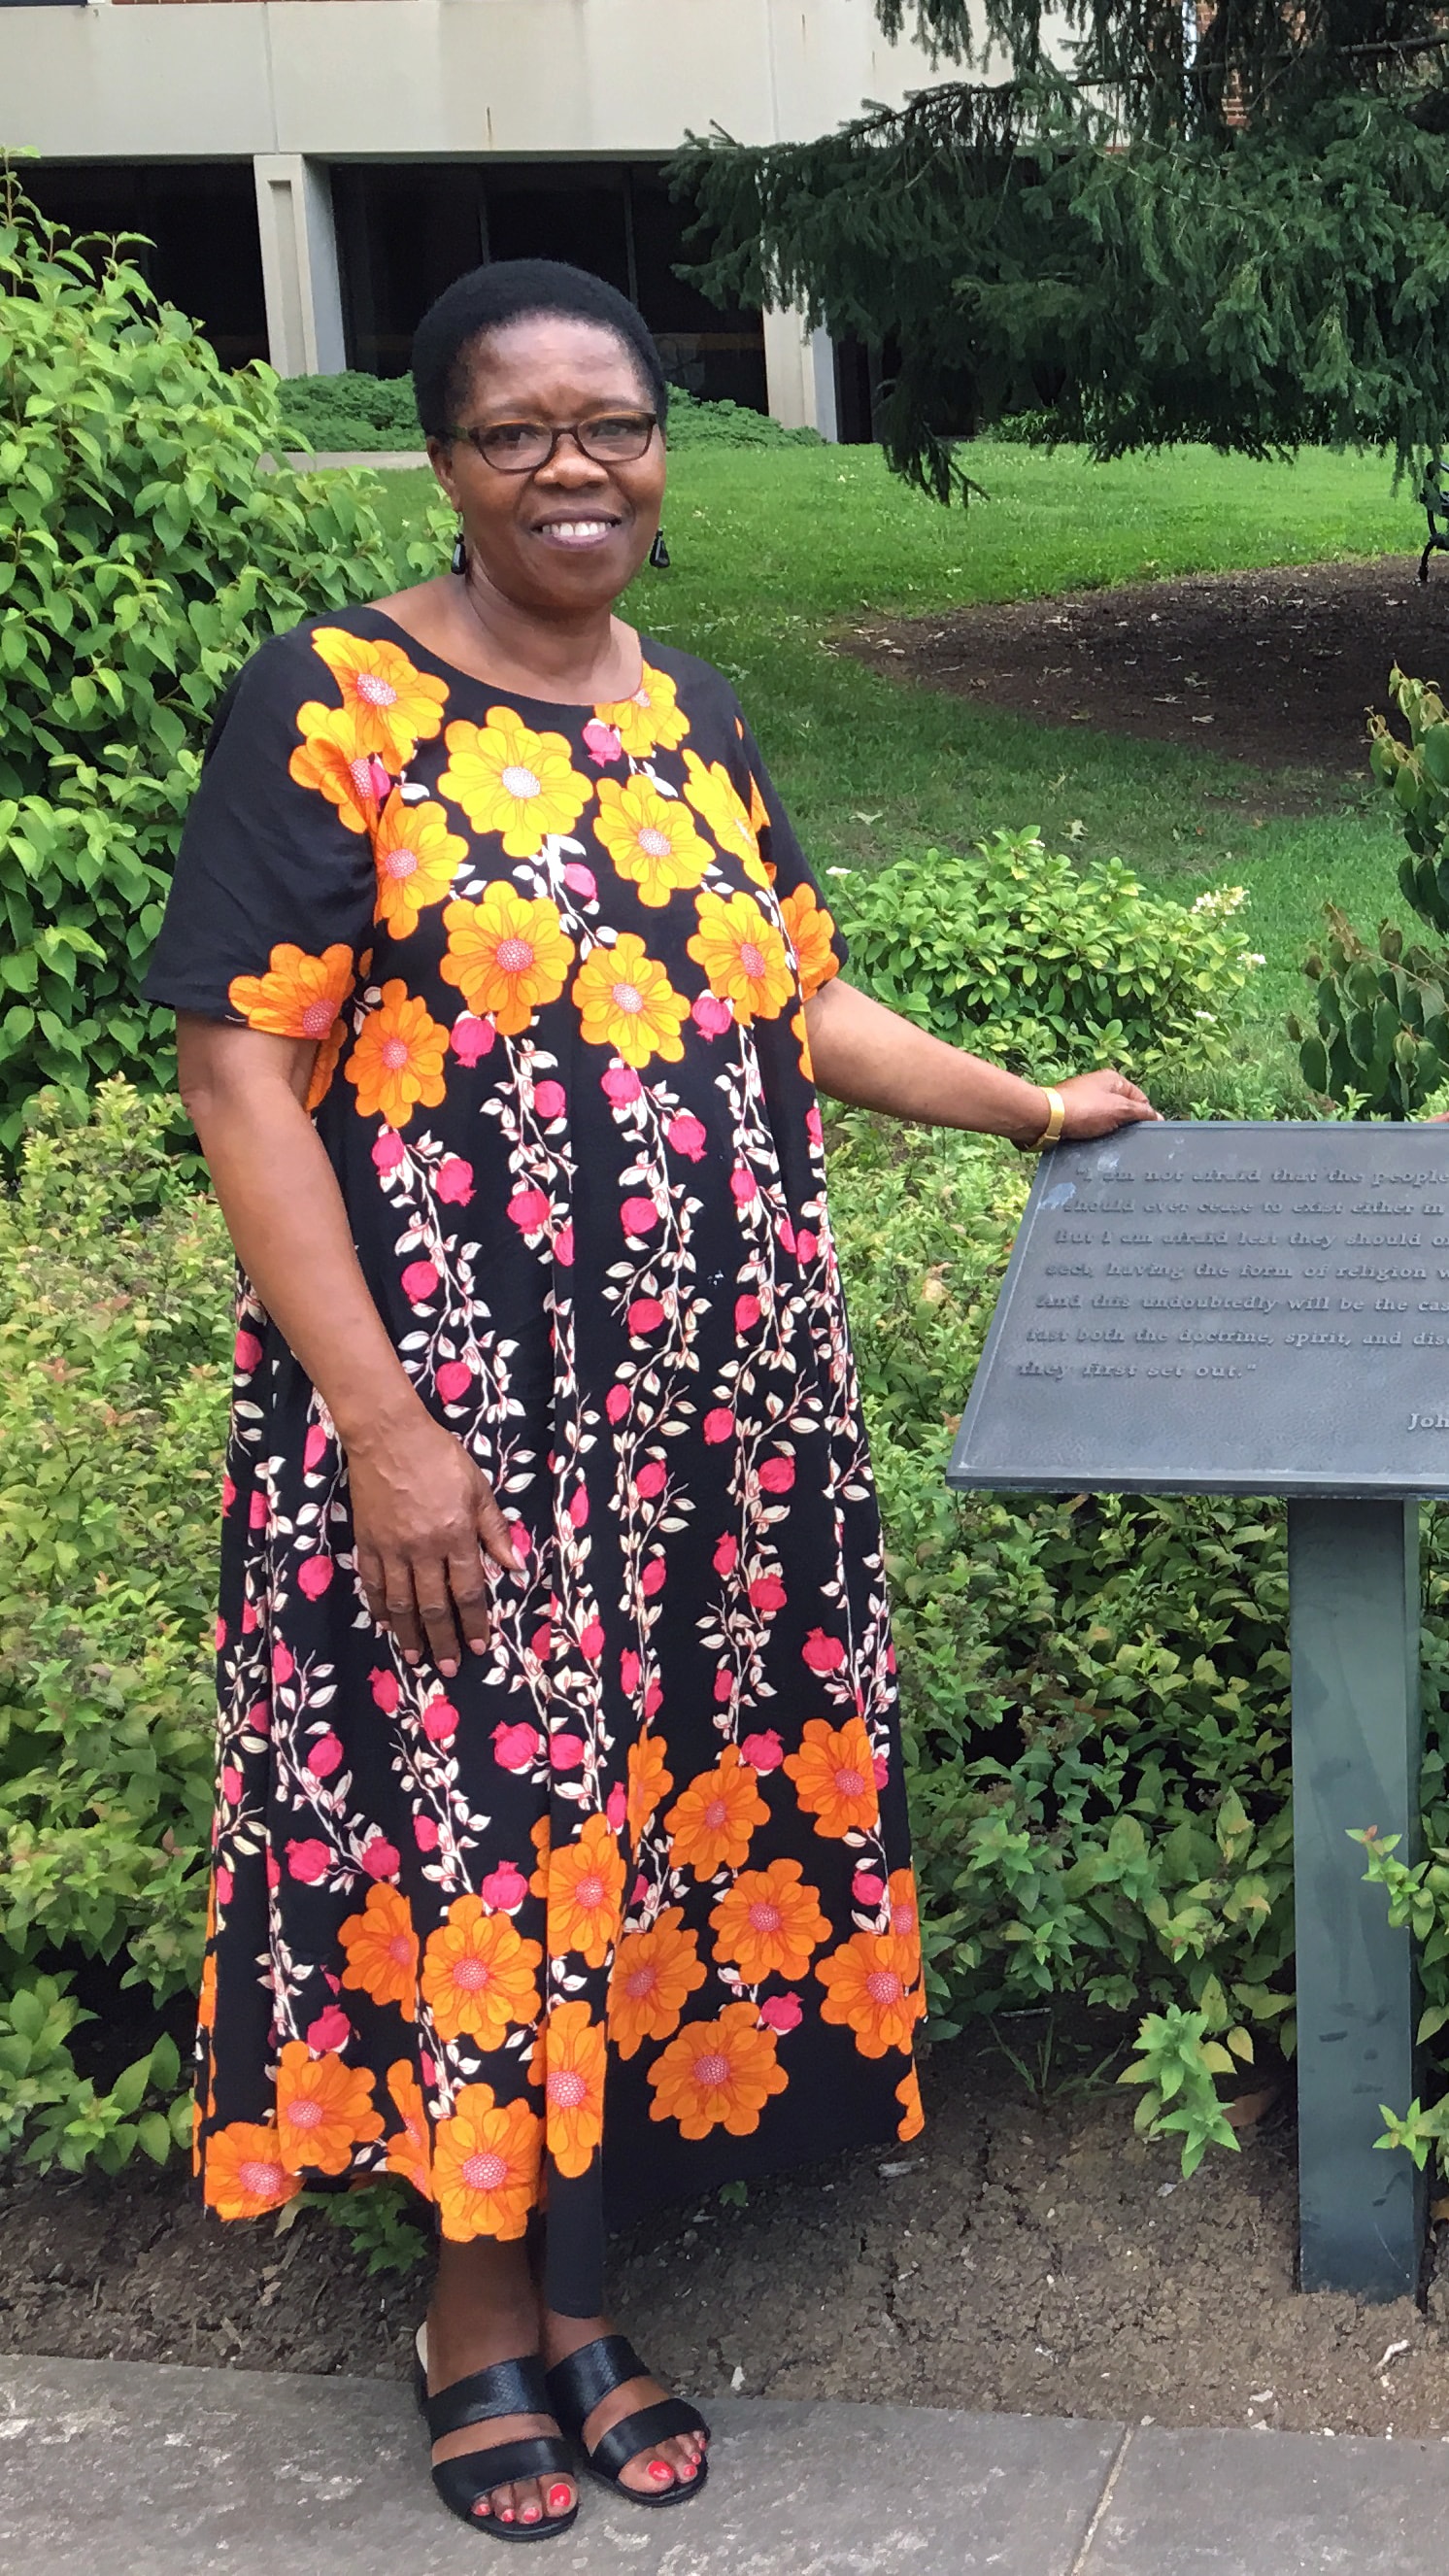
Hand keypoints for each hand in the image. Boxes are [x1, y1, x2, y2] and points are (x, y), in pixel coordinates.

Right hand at [348, 1412, 521, 1678]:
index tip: (479, 1646)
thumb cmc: (440, 1457)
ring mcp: (392, 1548)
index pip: (468, 1590)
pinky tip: (386, 1624)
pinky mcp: (367, 1542)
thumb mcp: (478, 1488)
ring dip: (409, 1634)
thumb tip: (515, 1566)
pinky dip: (380, 1607)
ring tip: (416, 1658)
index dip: (474, 1622)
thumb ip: (495, 1529)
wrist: (388, 1436)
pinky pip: (373, 1584)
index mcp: (455, 1535)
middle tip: (449, 1667)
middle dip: (443, 1639)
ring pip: (401, 1602)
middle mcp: (423, 1548)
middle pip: (434, 1605)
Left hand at [1056, 1068, 1160, 1138]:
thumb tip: (1157, 1117)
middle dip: (1125, 1123)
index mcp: (1113, 1079)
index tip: (1143, 1132)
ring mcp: (1084, 1099)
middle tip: (1124, 1138)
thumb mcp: (1120, 1110)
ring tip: (1107, 1140)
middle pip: (1123, 1109)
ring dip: (1108, 1130)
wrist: (1046, 1119)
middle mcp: (1098, 1086)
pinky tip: (1092, 1141)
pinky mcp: (1072, 1113)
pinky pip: (1090, 1124)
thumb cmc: (1084, 1109)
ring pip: (1106, 1118)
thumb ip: (1141, 1113)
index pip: (1140, 1098)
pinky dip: (1093, 1133)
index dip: (1143, 1116)